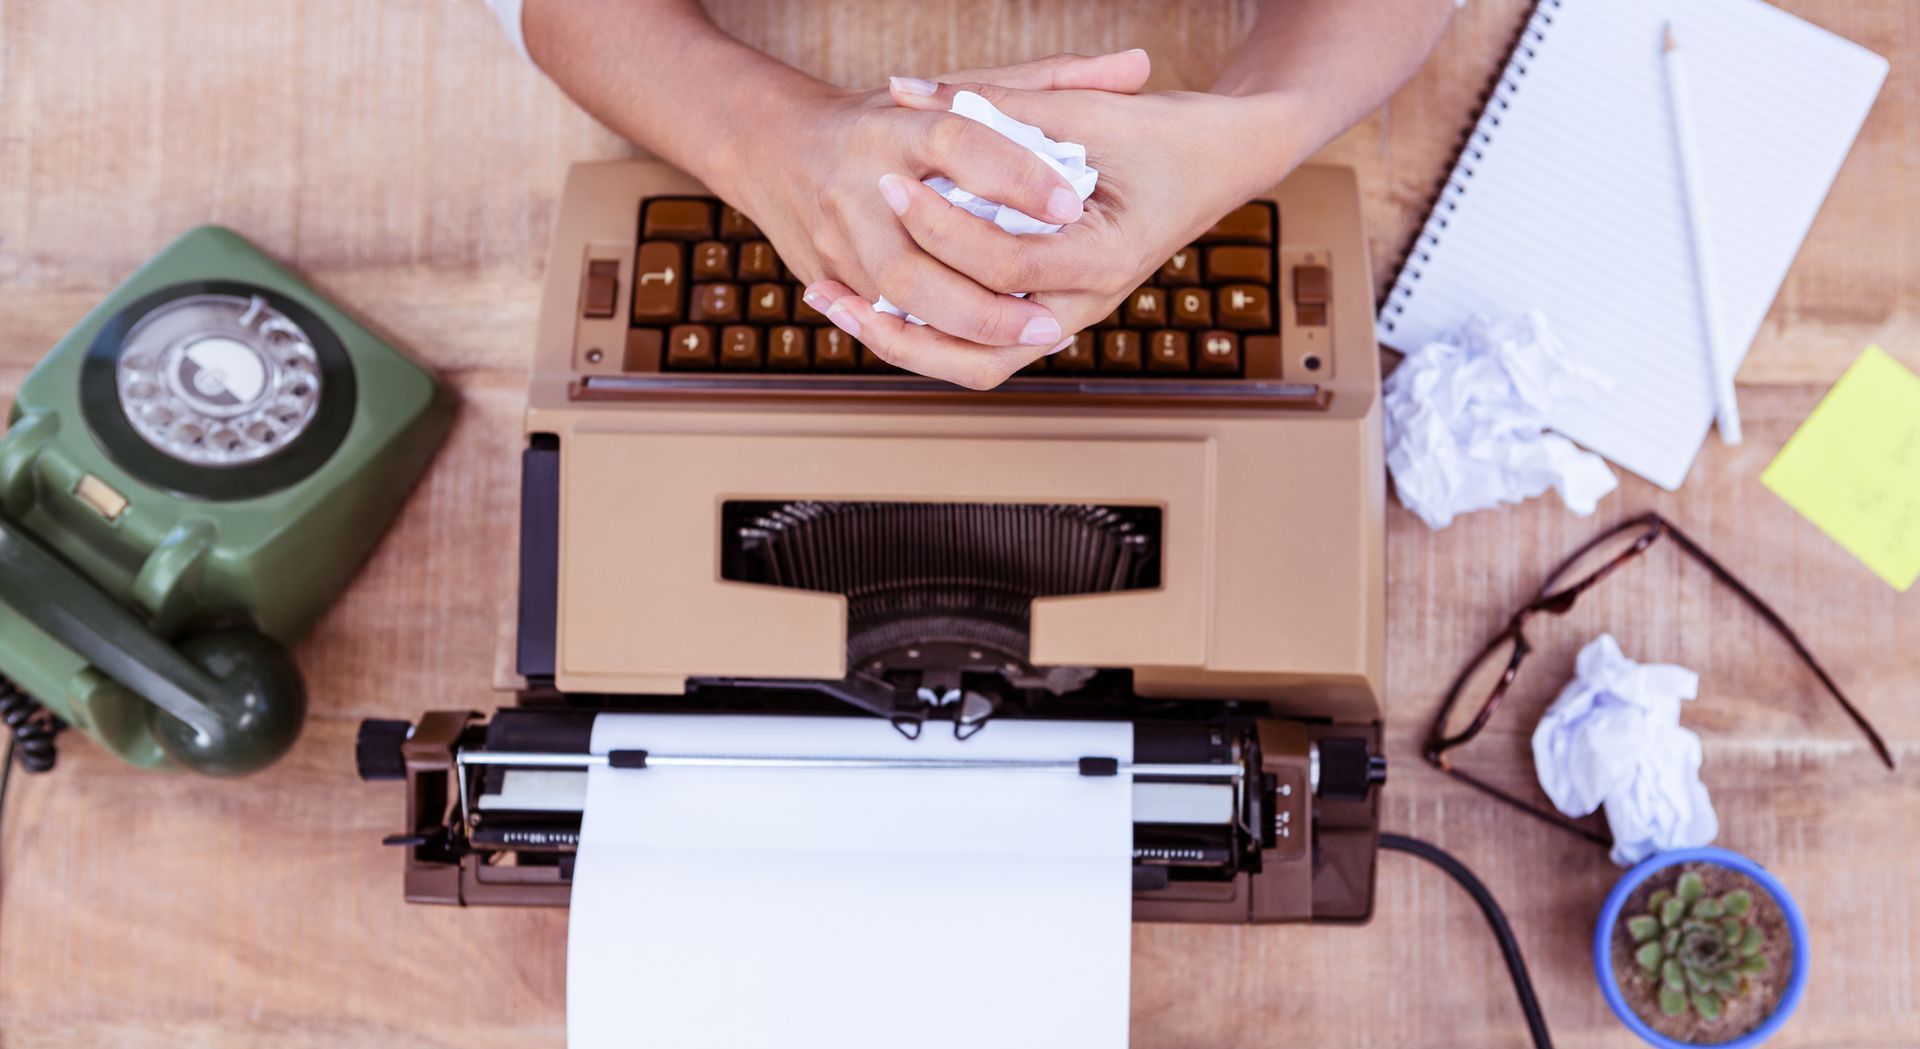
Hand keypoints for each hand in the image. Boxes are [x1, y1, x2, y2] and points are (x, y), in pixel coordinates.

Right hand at [703, 52, 1151, 364]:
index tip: (1069, 203)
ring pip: (898, 298)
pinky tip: (988, 347)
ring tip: (1031, 337)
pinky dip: (932, 339)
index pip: (957, 141)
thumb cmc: (890, 117)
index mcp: (895, 125)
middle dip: (985, 297)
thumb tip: (1141, 66)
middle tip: (1052, 318)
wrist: (776, 145)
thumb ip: (1050, 83)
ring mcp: (837, 237)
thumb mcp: (965, 90)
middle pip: (913, 256)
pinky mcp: (830, 275)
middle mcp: (858, 182)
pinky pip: (882, 320)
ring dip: (963, 328)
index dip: (1013, 174)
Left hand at [804, 82, 1309, 387]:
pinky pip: (976, 347)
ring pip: (975, 362)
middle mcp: (1085, 304)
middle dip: (907, 304)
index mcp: (1104, 258)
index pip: (1007, 265)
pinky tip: (864, 306)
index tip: (894, 180)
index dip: (944, 226)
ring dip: (904, 341)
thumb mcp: (1087, 112)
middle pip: (984, 339)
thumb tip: (906, 90)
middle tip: (847, 259)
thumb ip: (1000, 102)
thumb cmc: (1163, 134)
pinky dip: (923, 334)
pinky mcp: (1045, 316)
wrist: (1219, 165)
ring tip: (838, 305)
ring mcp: (1065, 318)